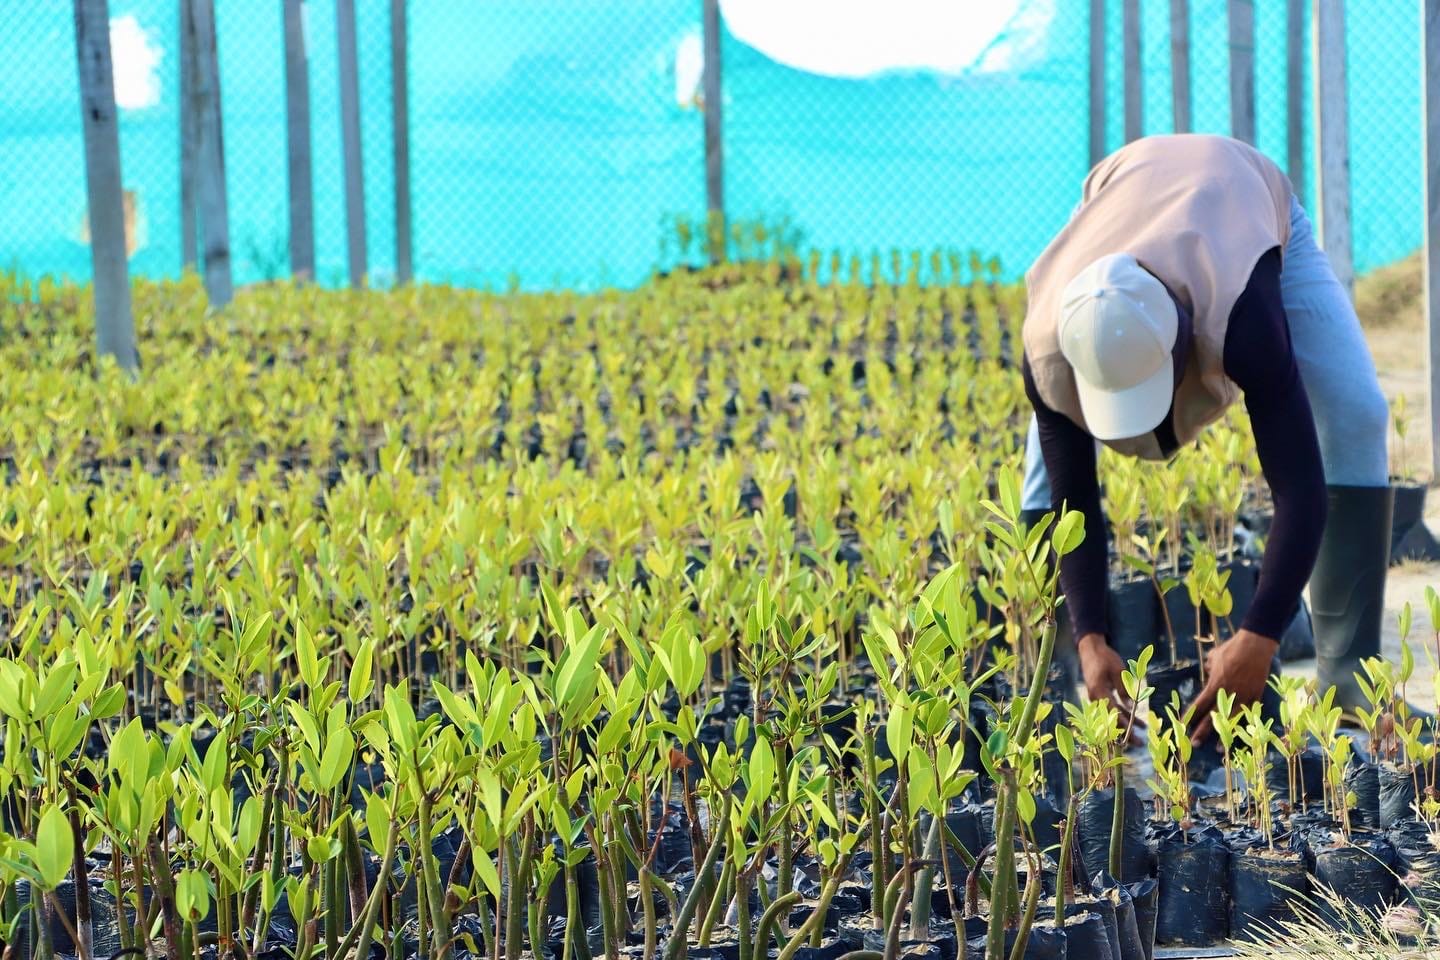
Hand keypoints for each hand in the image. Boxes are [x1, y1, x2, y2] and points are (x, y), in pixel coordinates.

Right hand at [1077, 633, 1143, 743]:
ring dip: (1126, 724)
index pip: (1113, 713)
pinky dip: (1123, 714)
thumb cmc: (1105, 658)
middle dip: (1125, 732)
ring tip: (1141, 733)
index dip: (1124, 726)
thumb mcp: (1118, 670)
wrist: (1090, 649)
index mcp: (1098, 692)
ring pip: (1112, 715)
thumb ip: (1124, 689)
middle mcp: (1095, 698)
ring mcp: (1096, 698)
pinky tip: (1136, 720)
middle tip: (1138, 743)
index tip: (1134, 736)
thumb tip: (1131, 705)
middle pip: (1111, 719)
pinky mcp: (1100, 696)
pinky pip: (1112, 708)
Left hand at [1187, 628, 1278, 745]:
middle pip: (1213, 717)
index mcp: (1215, 685)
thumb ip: (1209, 668)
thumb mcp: (1213, 658)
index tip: (1182, 726)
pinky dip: (1245, 725)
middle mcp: (1228, 694)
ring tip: (1219, 750)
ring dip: (1224, 735)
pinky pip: (1250, 714)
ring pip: (1232, 721)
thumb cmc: (1231, 649)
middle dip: (1202, 732)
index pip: (1199, 705)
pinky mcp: (1256, 696)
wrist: (1254, 647)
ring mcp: (1243, 697)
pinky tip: (1243, 737)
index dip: (1190, 717)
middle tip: (1194, 744)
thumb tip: (1207, 671)